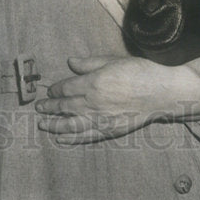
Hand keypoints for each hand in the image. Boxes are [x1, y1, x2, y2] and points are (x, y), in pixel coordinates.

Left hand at [34, 55, 199, 144]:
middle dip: (49, 107)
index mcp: (93, 83)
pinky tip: (61, 139)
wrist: (161, 93)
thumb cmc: (139, 72)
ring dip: (54, 125)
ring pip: (70, 124)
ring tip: (42, 124)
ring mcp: (100, 119)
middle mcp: (93, 102)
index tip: (49, 91)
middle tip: (38, 108)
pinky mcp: (109, 130)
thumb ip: (90, 63)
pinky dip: (71, 138)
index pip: (66, 88)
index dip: (55, 90)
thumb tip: (70, 62)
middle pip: (64, 106)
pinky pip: (85, 136)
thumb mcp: (113, 60)